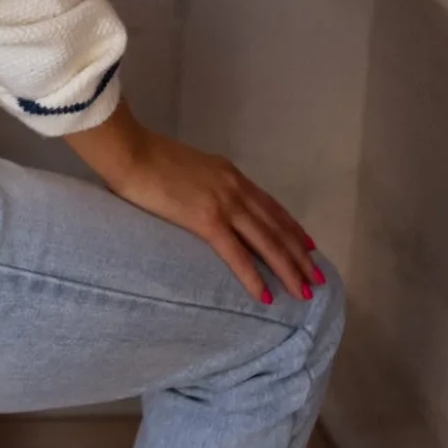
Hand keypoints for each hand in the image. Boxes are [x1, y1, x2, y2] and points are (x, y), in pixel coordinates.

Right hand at [66, 98, 318, 305]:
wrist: (130, 152)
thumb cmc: (147, 159)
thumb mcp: (188, 168)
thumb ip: (204, 184)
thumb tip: (204, 201)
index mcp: (230, 174)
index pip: (271, 205)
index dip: (291, 227)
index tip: (308, 245)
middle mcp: (235, 188)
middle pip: (276, 226)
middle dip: (299, 254)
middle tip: (317, 276)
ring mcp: (224, 204)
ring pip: (267, 241)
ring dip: (288, 268)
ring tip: (303, 290)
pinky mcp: (206, 220)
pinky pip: (237, 255)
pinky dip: (254, 276)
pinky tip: (265, 295)